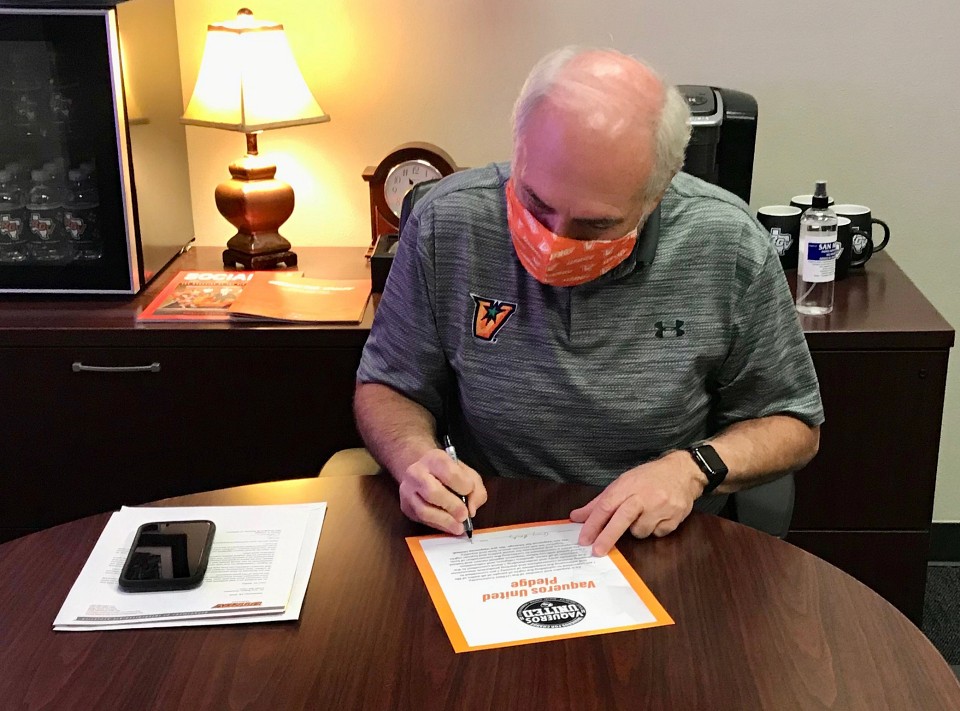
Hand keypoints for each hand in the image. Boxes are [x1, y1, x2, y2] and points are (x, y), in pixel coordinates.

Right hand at [397, 448, 486, 534]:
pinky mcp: (406, 506)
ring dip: (444, 521)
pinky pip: (421, 520)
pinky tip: (449, 526)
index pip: (449, 473)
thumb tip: (471, 510)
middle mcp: (416, 473)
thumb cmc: (448, 473)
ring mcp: (407, 490)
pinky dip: (438, 525)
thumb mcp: (467, 474)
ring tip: (458, 527)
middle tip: (464, 515)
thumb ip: (476, 490)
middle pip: (432, 492)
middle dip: (452, 506)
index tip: (469, 491)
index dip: (462, 485)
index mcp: (434, 459)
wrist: (422, 471)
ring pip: (424, 510)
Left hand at [570, 451, 705, 555]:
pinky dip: (653, 529)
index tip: (584, 538)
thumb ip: (599, 502)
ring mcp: (662, 507)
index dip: (593, 523)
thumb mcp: (623, 483)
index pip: (607, 505)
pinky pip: (657, 534)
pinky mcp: (675, 518)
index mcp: (628, 485)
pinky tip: (657, 516)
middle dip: (607, 536)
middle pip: (622, 519)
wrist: (683, 472)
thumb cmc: (648, 478)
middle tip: (596, 551)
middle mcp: (645, 496)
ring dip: (636, 529)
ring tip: (643, 514)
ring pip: (640, 532)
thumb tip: (576, 517)